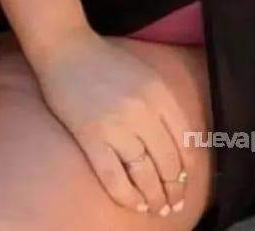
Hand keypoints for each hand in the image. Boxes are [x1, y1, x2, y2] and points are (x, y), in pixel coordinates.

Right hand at [32, 27, 188, 216]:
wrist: (67, 48)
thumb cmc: (105, 61)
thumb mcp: (146, 74)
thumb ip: (163, 105)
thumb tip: (179, 145)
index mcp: (159, 93)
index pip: (185, 143)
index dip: (187, 169)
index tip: (184, 181)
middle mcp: (142, 110)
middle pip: (168, 162)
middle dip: (173, 188)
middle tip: (173, 202)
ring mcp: (116, 125)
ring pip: (144, 173)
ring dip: (154, 196)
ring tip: (156, 206)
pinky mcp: (91, 136)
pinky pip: (114, 176)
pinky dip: (127, 195)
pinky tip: (134, 203)